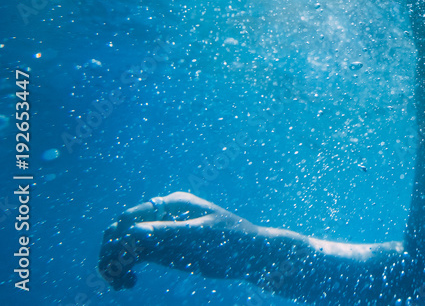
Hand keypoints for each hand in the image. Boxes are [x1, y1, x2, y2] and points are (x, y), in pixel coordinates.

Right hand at [99, 192, 255, 288]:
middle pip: (121, 230)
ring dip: (112, 263)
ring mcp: (160, 236)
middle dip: (111, 250)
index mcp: (173, 204)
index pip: (133, 215)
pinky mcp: (161, 253)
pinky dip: (122, 270)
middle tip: (113, 273)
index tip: (123, 257)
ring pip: (123, 246)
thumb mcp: (201, 234)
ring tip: (119, 284)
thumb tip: (133, 231)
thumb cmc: (231, 238)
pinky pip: (132, 259)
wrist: (249, 256)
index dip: (120, 235)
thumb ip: (169, 232)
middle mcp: (162, 217)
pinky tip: (125, 285)